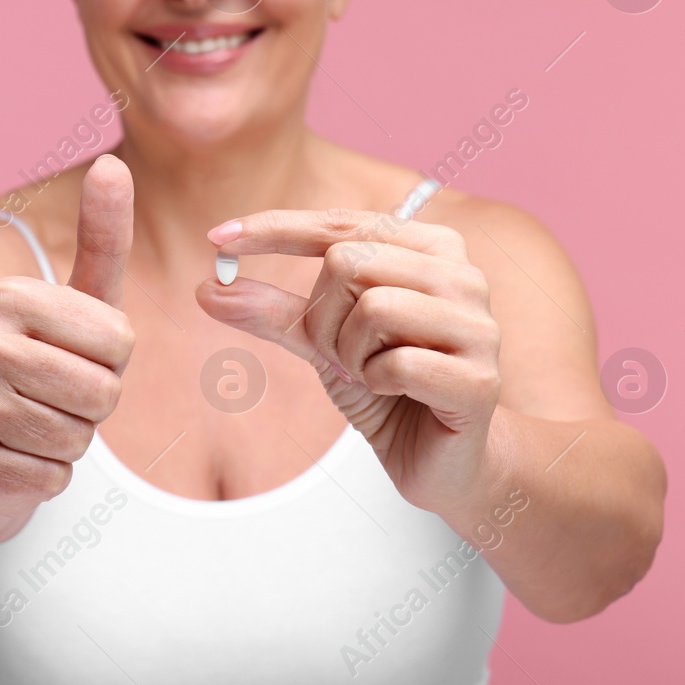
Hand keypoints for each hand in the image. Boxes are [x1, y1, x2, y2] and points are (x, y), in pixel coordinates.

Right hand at [0, 154, 135, 518]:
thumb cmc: (37, 362)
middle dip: (94, 406)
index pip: (119, 343)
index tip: (77, 357)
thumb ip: (102, 236)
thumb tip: (113, 163)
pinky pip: (51, 478)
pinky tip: (14, 456)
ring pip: (76, 439)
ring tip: (35, 424)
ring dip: (70, 442)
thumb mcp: (79, 301)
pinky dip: (46, 476)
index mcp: (7, 294)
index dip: (114, 362)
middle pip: (102, 394)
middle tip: (57, 397)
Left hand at [195, 209, 502, 515]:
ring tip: (372, 374)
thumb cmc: (389, 389)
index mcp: (429, 247)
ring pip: (371, 307)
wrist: (447, 460)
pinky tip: (396, 396)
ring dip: (349, 353)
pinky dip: (375, 385)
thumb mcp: (321, 342)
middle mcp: (462, 273)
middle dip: (322, 318)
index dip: (275, 228)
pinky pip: (393, 364)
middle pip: (347, 262)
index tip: (215, 237)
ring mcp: (478, 323)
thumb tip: (205, 288)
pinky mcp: (479, 378)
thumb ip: (273, 311)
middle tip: (342, 355)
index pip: (340, 223)